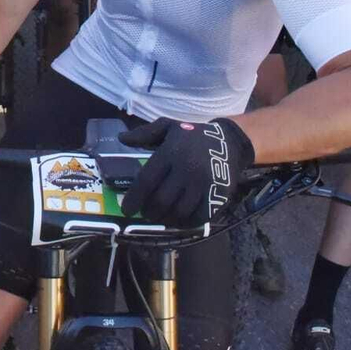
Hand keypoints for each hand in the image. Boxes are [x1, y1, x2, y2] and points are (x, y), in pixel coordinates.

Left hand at [118, 117, 254, 227]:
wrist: (229, 142)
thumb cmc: (193, 135)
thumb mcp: (167, 126)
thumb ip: (144, 133)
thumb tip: (121, 139)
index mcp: (171, 152)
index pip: (147, 181)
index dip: (134, 198)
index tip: (127, 210)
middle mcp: (187, 169)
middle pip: (161, 200)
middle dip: (149, 211)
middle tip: (145, 213)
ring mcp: (203, 184)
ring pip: (178, 212)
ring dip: (165, 219)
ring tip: (159, 217)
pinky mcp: (217, 195)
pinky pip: (198, 217)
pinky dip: (185, 223)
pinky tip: (178, 220)